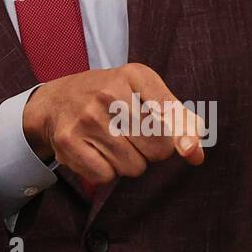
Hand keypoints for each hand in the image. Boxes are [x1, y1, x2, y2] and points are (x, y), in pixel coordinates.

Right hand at [22, 63, 205, 187]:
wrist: (56, 101)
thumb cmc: (112, 99)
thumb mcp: (146, 94)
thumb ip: (179, 121)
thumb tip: (196, 154)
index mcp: (134, 75)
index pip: (172, 119)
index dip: (179, 139)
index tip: (180, 144)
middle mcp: (109, 93)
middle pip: (157, 149)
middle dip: (151, 151)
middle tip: (134, 137)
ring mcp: (87, 118)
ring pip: (133, 167)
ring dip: (128, 163)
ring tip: (113, 143)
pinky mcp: (69, 141)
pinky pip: (106, 176)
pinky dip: (105, 171)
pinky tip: (96, 152)